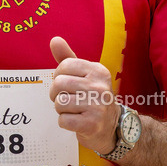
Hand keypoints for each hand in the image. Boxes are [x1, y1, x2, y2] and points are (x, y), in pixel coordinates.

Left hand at [48, 36, 120, 153]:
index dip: (58, 76)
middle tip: (68, 100)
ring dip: (61, 109)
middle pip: (59, 84)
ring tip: (74, 110)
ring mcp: (98, 106)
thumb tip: (54, 40)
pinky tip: (76, 121)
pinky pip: (63, 120)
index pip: (64, 66)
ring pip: (59, 102)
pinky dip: (64, 122)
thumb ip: (67, 58)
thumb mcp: (83, 75)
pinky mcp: (92, 124)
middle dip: (56, 94)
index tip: (67, 85)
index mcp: (98, 71)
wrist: (112, 126)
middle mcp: (100, 87)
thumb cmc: (91, 97)